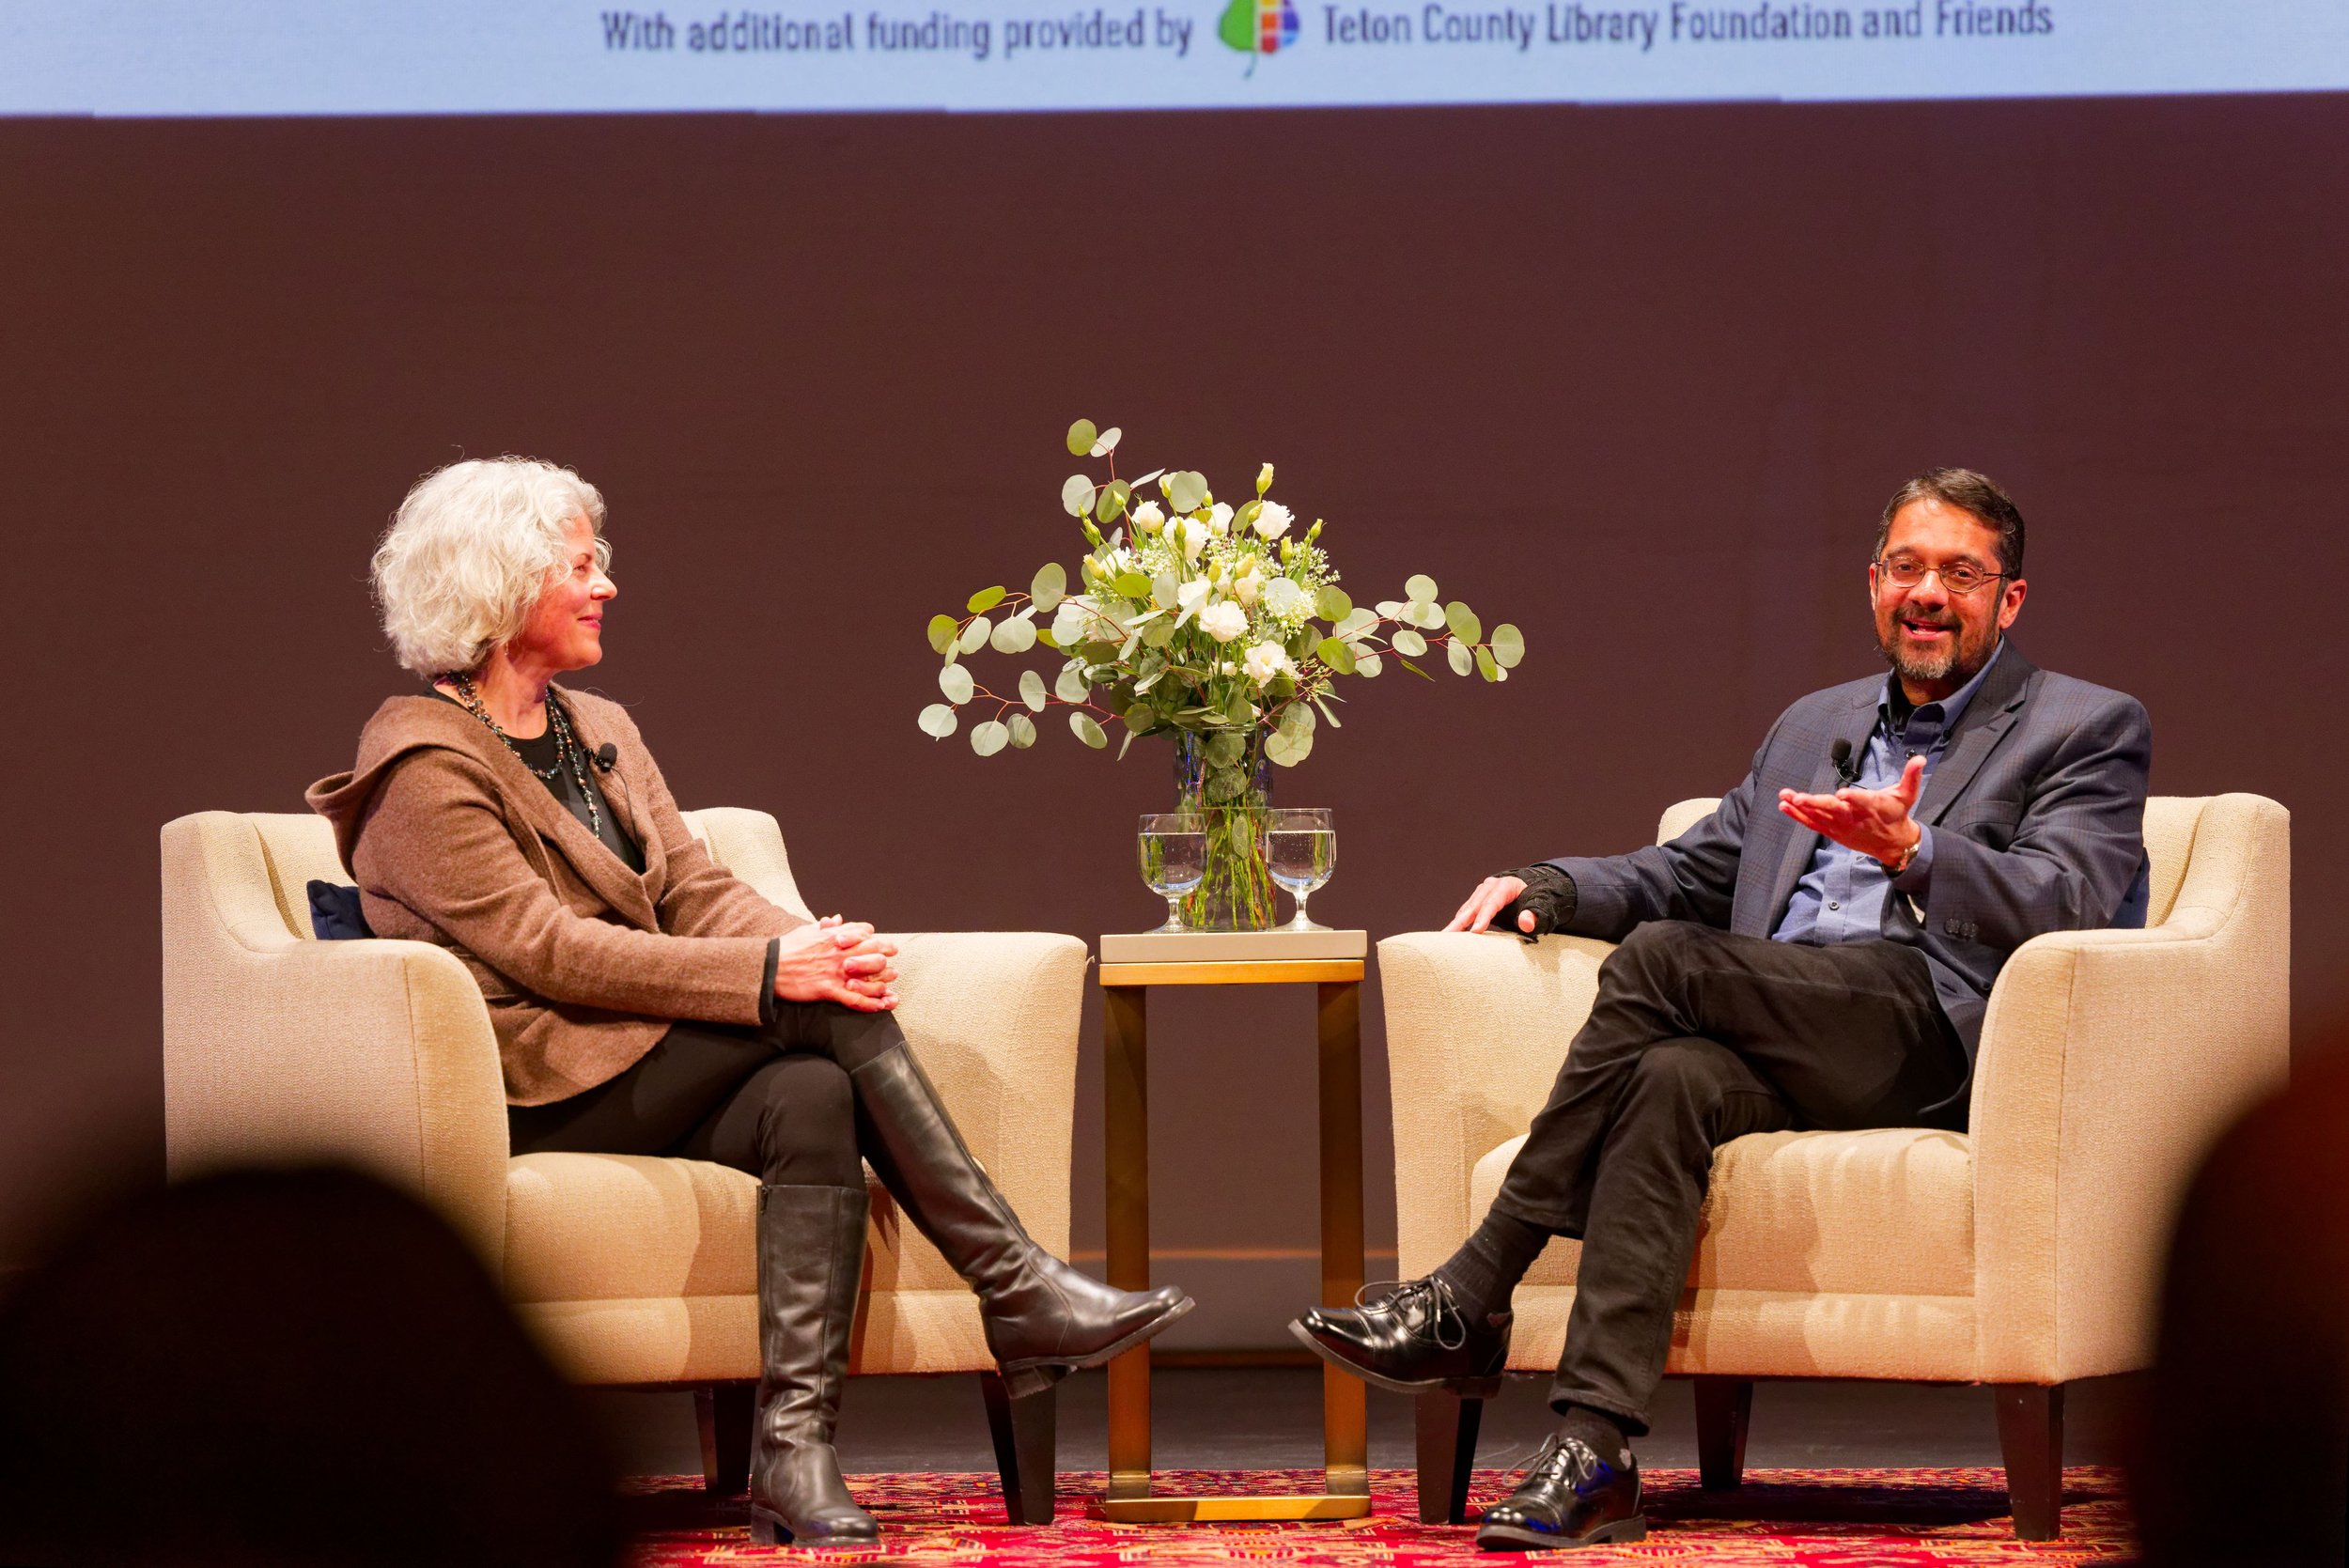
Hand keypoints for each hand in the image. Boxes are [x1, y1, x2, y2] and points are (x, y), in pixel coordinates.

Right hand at [775, 919, 899, 1010]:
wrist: (769, 967)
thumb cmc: (787, 948)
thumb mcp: (807, 930)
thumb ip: (826, 926)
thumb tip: (837, 918)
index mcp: (836, 936)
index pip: (866, 932)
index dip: (876, 939)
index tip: (881, 945)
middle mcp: (840, 952)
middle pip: (875, 951)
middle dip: (887, 958)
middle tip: (892, 968)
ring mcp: (836, 971)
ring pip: (871, 976)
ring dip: (883, 983)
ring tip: (889, 988)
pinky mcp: (829, 989)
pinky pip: (856, 999)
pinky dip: (871, 1004)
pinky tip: (881, 1006)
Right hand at [1445, 874, 1536, 934]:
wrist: (1531, 891)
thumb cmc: (1536, 902)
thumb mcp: (1541, 908)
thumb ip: (1534, 915)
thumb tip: (1526, 923)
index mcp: (1505, 886)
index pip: (1492, 902)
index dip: (1483, 917)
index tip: (1475, 932)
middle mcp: (1490, 887)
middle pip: (1473, 906)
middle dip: (1459, 922)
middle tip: (1446, 936)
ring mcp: (1481, 893)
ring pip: (1466, 909)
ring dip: (1455, 924)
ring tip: (1443, 938)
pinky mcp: (1478, 901)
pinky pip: (1467, 913)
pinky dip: (1459, 923)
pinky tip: (1452, 935)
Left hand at [1777, 753, 1925, 864]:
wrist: (1892, 844)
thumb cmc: (1897, 814)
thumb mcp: (1908, 795)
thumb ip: (1912, 776)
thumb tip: (1921, 759)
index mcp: (1873, 807)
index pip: (1863, 802)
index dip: (1853, 799)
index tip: (1841, 794)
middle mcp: (1855, 818)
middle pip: (1833, 810)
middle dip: (1814, 803)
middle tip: (1798, 797)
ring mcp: (1842, 826)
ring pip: (1819, 817)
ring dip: (1801, 807)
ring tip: (1785, 798)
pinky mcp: (1833, 831)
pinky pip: (1813, 824)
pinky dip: (1798, 816)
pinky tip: (1784, 806)